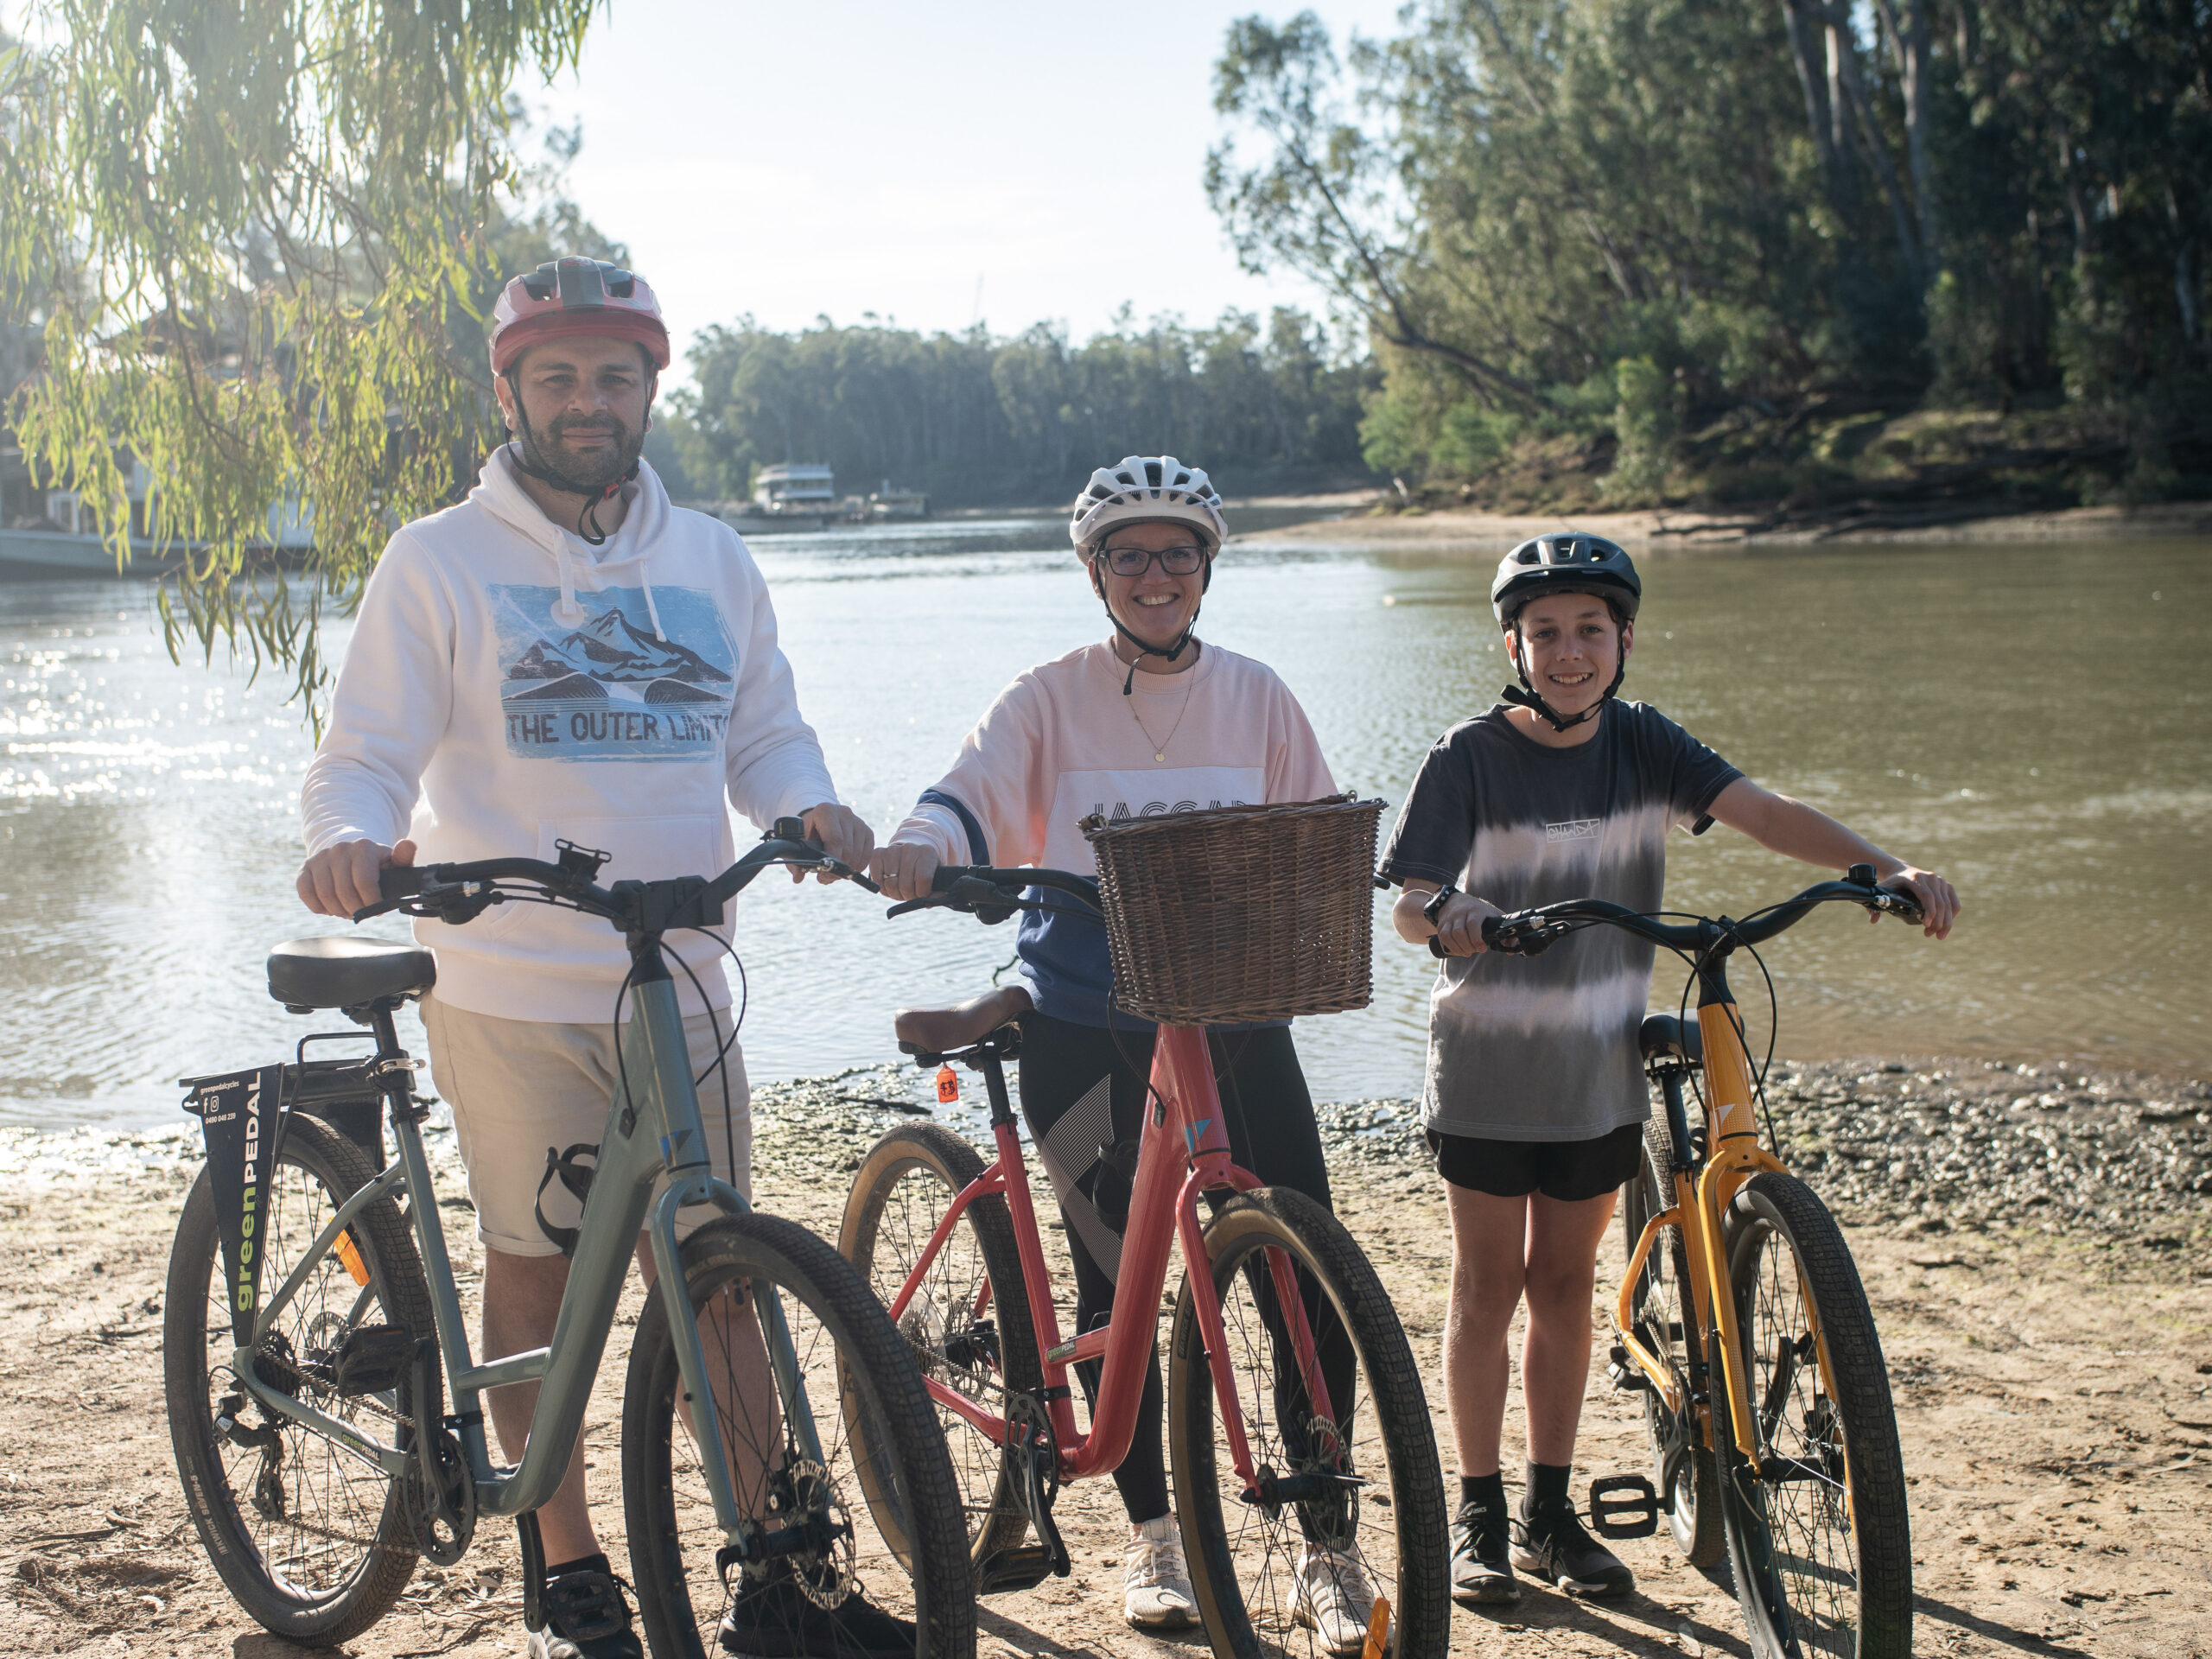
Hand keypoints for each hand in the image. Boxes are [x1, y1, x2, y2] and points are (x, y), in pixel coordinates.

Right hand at [297, 837, 415, 918]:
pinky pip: (305, 893)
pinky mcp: (305, 868)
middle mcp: (339, 849)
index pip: (364, 882)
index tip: (378, 908)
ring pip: (325, 895)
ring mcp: (320, 858)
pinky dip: (319, 907)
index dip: (371, 902)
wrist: (350, 854)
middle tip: (362, 913)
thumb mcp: (394, 862)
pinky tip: (331, 908)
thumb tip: (408, 845)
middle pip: (344, 892)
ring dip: (338, 911)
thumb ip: (404, 857)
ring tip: (349, 911)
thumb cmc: (377, 864)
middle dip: (355, 910)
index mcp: (363, 847)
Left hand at [794, 802, 874, 882]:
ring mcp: (858, 821)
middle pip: (847, 849)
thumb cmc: (809, 832)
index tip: (823, 875)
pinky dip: (858, 866)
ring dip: (848, 869)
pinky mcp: (867, 831)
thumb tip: (798, 878)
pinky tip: (847, 869)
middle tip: (826, 878)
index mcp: (825, 811)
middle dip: (838, 869)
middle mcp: (844, 813)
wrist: (821, 820)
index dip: (832, 860)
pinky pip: (868, 854)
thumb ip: (795, 861)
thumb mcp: (799, 843)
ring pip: (858, 853)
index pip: (835, 839)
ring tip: (835, 874)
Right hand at [869, 842, 939, 901]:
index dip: (922, 893)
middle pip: (905, 885)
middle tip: (909, 894)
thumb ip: (936, 892)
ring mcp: (892, 850)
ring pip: (890, 885)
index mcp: (926, 852)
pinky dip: (882, 888)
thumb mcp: (934, 878)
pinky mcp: (877, 854)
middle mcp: (909, 848)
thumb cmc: (922, 870)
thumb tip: (928, 904)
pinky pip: (877, 880)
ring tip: (899, 890)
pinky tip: (888, 884)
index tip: (921, 894)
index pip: (923, 879)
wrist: (907, 854)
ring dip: (894, 894)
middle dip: (907, 896)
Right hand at [1433, 892, 1503, 956]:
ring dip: (1458, 948)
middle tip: (1475, 951)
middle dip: (1467, 946)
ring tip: (1467, 953)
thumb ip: (1504, 931)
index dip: (1476, 939)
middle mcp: (1460, 912)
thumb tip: (1511, 948)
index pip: (1473, 924)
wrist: (1456, 900)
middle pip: (1459, 932)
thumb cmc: (1479, 910)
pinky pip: (1442, 937)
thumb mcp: (1493, 915)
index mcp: (1476, 910)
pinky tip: (1458, 951)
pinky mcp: (1442, 923)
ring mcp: (1449, 918)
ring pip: (1448, 935)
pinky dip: (1449, 947)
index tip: (1482, 949)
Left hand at [1872, 864, 1959, 939]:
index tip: (1925, 925)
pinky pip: (1954, 904)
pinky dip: (1951, 917)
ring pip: (1949, 905)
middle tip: (1929, 935)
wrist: (1902, 872)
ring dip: (1945, 923)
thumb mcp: (1881, 892)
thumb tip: (1873, 920)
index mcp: (1915, 878)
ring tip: (1938, 936)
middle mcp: (1931, 878)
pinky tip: (1944, 927)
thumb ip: (1875, 906)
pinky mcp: (1947, 886)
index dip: (1929, 911)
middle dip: (1937, 922)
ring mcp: (1941, 881)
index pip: (1927, 895)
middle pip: (1940, 903)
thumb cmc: (1892, 884)